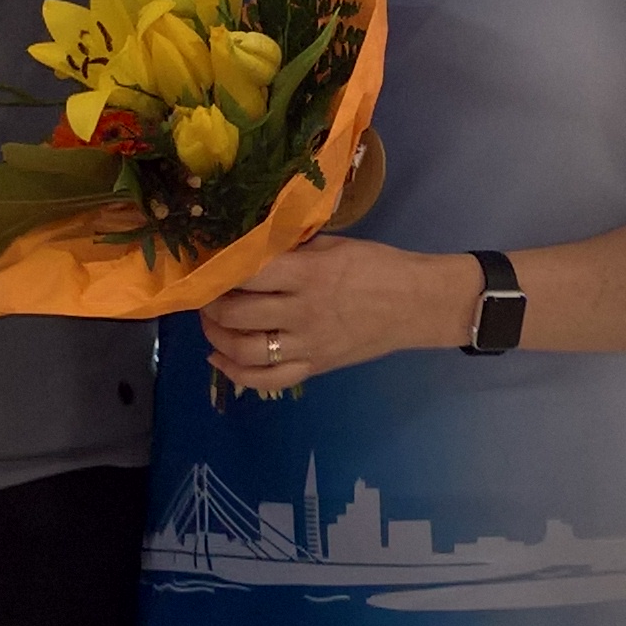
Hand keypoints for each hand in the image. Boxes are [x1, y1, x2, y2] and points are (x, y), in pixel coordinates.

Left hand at [204, 237, 474, 396]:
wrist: (417, 304)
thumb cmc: (378, 265)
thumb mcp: (334, 244)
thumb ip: (292, 249)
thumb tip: (249, 249)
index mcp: (309, 273)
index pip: (247, 273)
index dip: (219, 271)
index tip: (208, 266)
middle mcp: (303, 311)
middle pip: (237, 314)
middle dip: (212, 305)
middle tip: (208, 295)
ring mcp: (308, 344)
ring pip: (245, 350)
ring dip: (216, 337)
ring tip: (212, 323)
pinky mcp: (315, 367)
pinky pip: (266, 380)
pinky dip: (236, 373)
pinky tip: (220, 359)